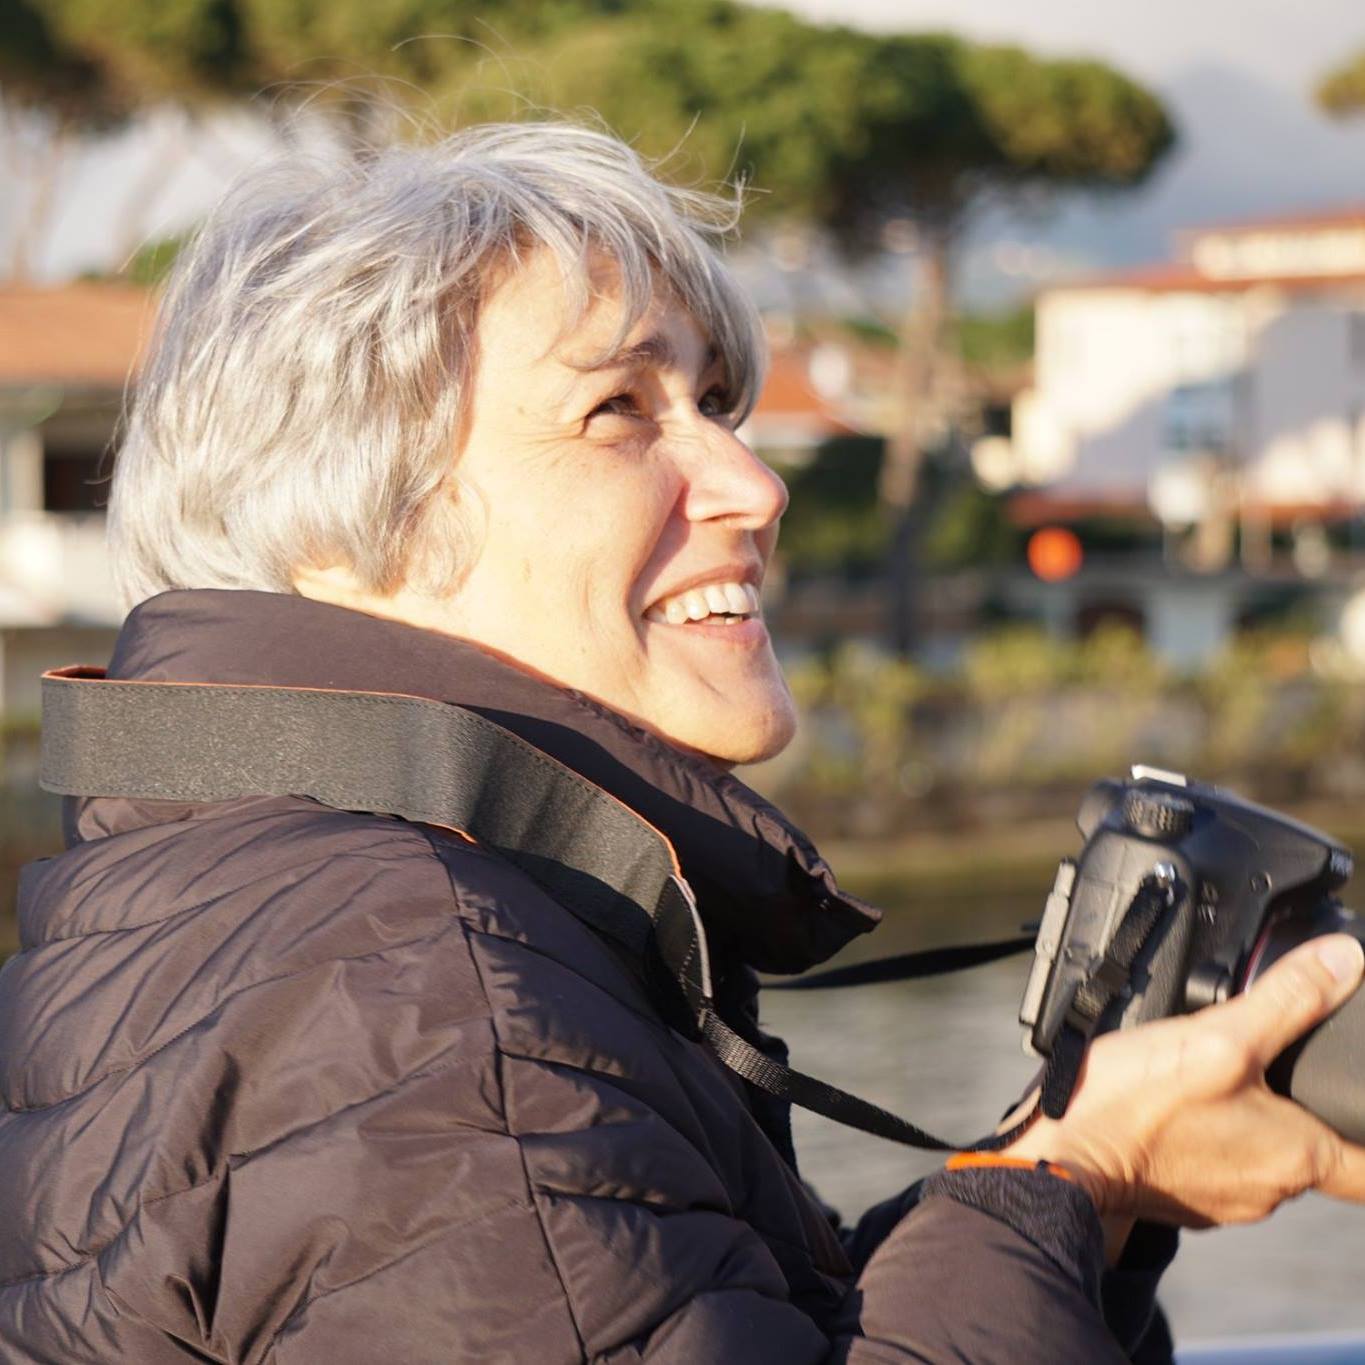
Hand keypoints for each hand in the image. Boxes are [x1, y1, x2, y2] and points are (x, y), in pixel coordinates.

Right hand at [1004, 934, 1364, 1228]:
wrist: (1056, 1159)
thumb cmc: (1132, 1108)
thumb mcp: (1216, 1038)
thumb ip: (1287, 999)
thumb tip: (1346, 962)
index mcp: (1297, 1155)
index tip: (1361, 1110)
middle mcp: (1269, 1188)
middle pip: (1313, 1150)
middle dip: (1299, 1109)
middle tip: (1269, 1062)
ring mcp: (1223, 1198)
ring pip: (1260, 1154)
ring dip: (1248, 1119)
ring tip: (1211, 1075)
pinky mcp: (1180, 1195)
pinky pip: (1213, 1161)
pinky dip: (1205, 1132)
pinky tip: (1174, 1103)